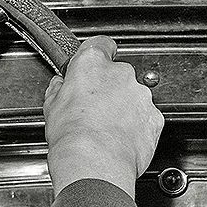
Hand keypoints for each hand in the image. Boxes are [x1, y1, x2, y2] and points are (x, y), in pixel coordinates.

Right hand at [44, 36, 163, 198]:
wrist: (95, 163)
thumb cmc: (72, 136)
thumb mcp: (51, 106)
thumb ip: (59, 89)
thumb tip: (60, 86)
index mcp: (92, 63)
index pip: (101, 44)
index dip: (98, 52)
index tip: (95, 63)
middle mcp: (120, 74)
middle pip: (117, 74)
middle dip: (109, 88)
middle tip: (94, 108)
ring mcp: (140, 95)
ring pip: (134, 96)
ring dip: (124, 108)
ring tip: (107, 129)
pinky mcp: (155, 118)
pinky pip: (146, 117)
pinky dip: (138, 126)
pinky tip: (122, 139)